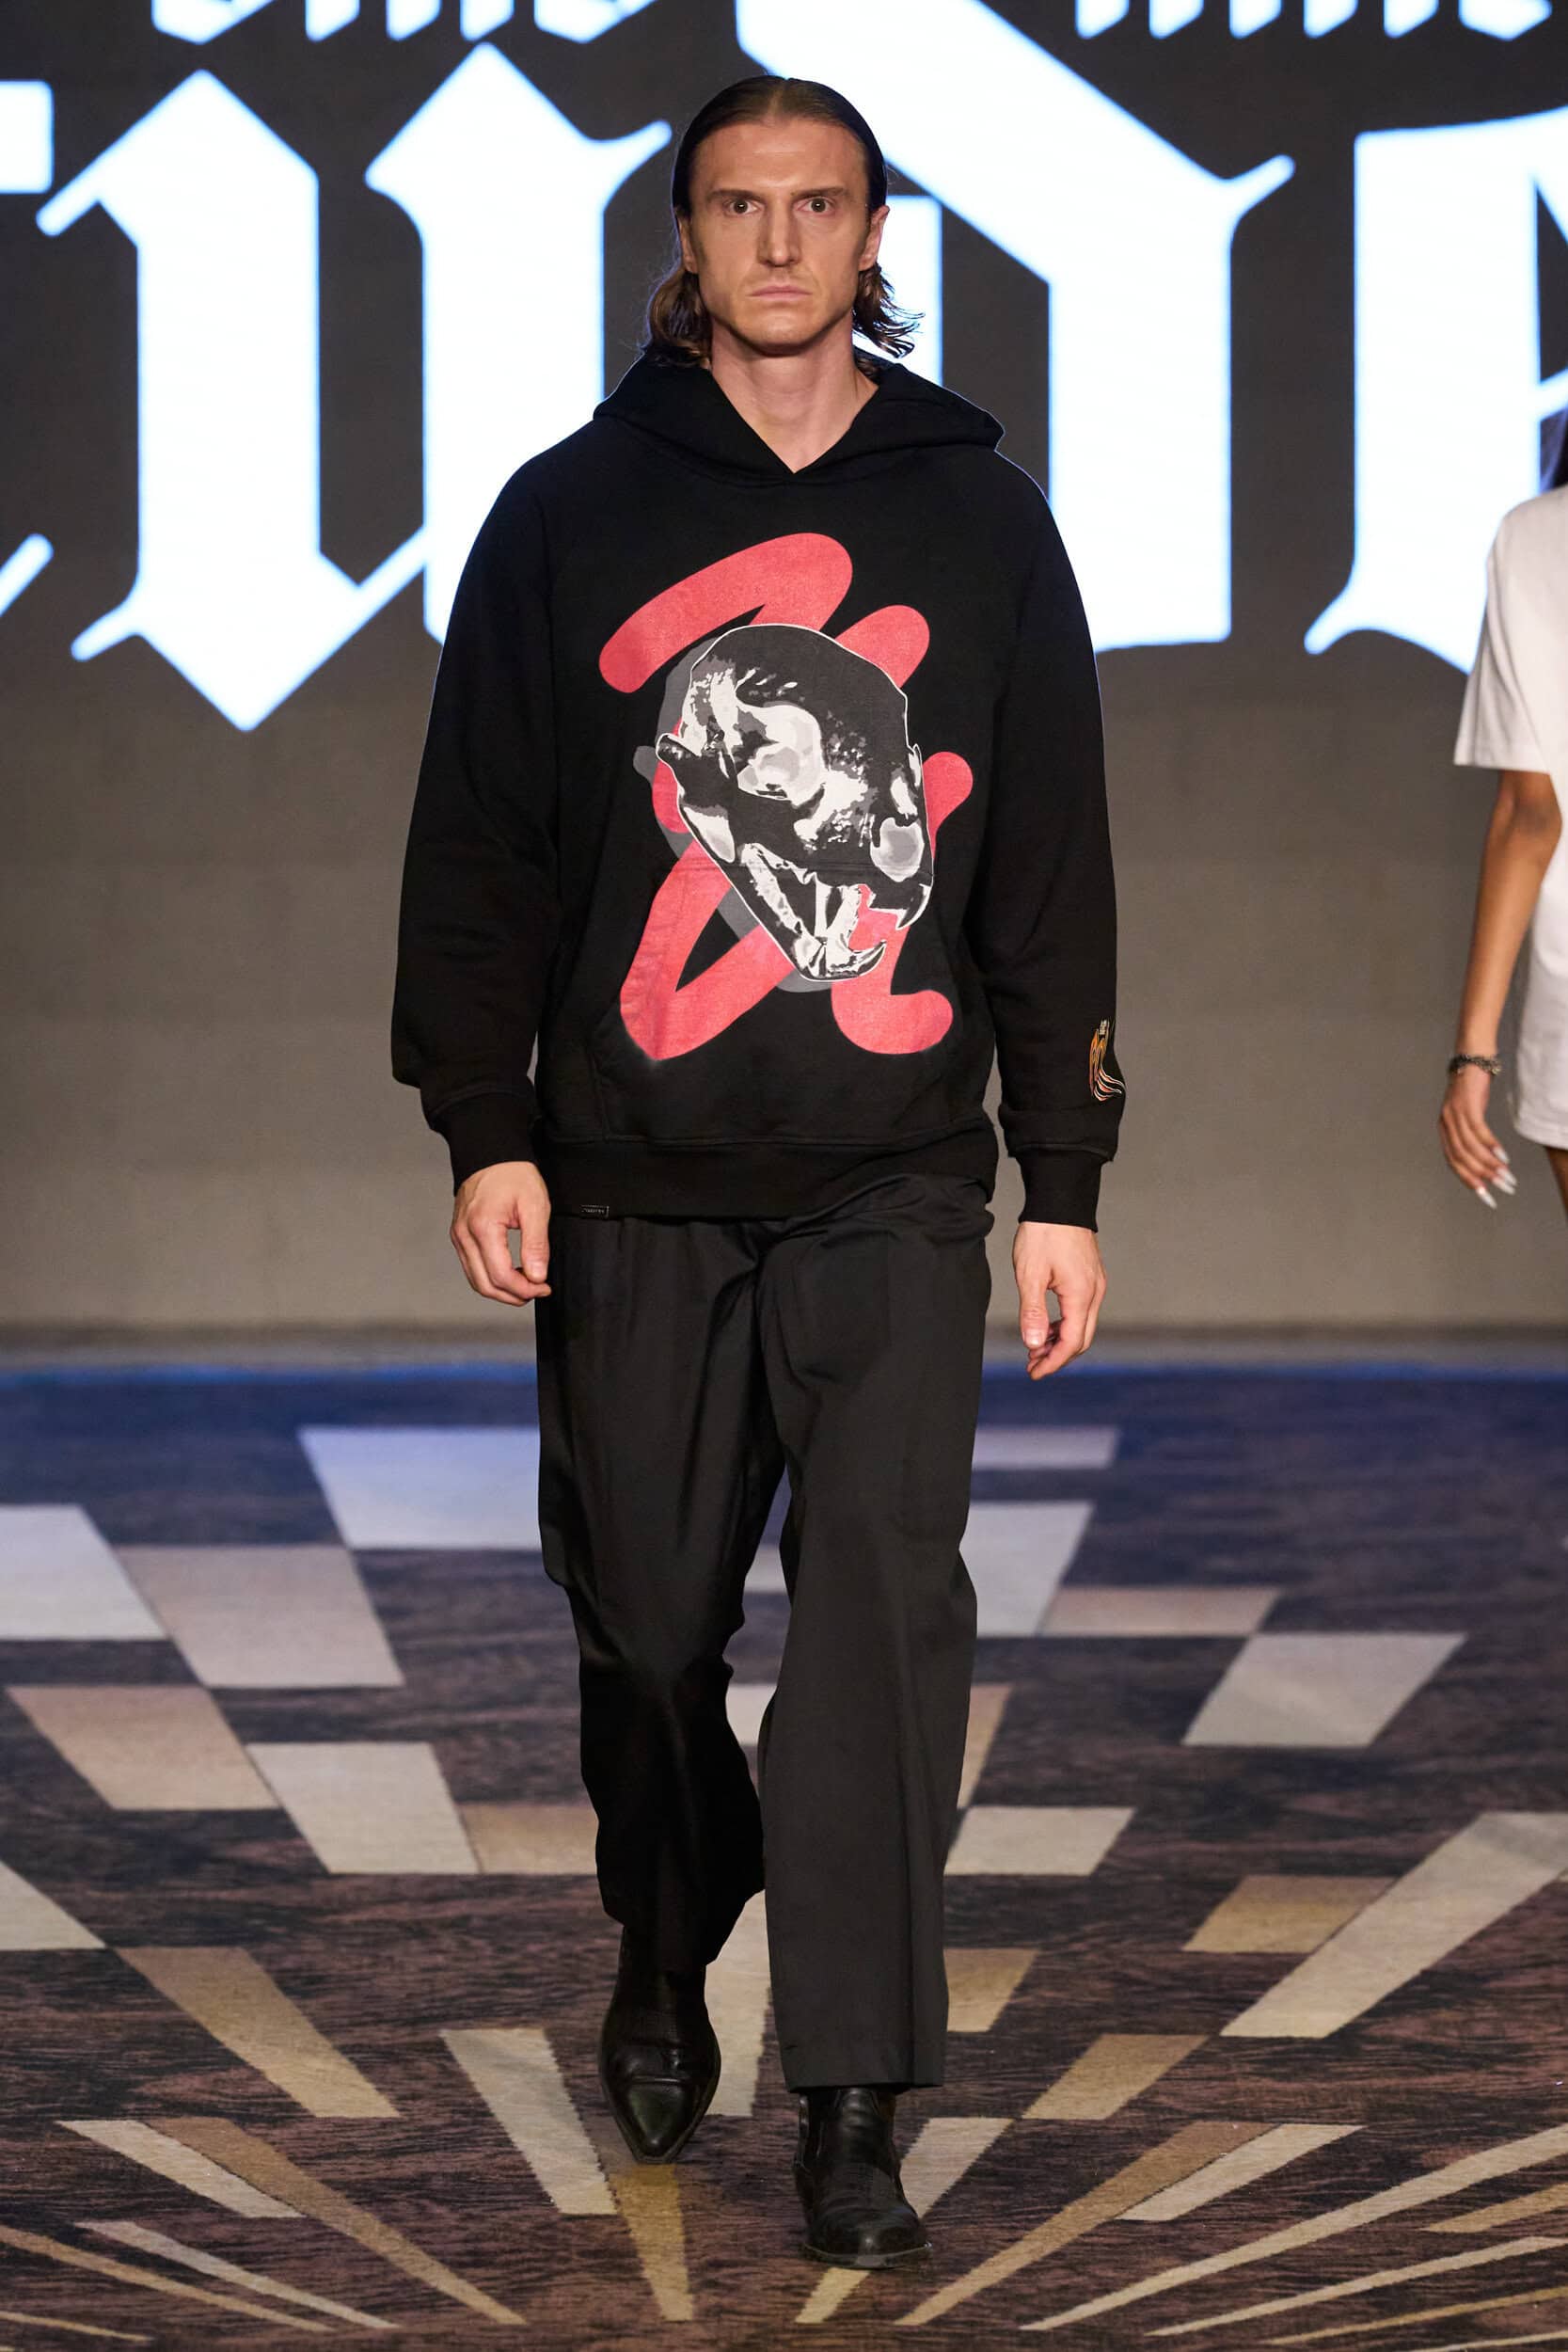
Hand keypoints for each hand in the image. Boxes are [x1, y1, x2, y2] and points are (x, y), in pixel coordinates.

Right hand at [450, 1161, 552, 1303]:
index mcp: (483, 1227)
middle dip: (512, 1296)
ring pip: (476, 1280)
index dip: (524, 1289)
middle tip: (536, 1291)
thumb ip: (536, 1244)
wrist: (491, 1155)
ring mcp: (458, 1237)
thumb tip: (537, 1276)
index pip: (500, 1275)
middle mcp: (464, 1235)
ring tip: (525, 1285)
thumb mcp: (535, 1206)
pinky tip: (510, 1273)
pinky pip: (472, 1267)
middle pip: (484, 1285)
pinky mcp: (459, 1237)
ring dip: (501, 1290)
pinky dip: (490, 1277)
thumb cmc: (513, 1175)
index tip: (543, 1287)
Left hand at [1014, 1221, 1105, 1379]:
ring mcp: (1096, 1284)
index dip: (1053, 1362)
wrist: (1060, 1200)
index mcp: (1082, 1295)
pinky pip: (1082, 1310)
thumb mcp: (1030, 1275)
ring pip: (1083, 1325)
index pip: (1072, 1343)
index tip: (1033, 1373)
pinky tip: (1048, 1326)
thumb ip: (1033, 1313)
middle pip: (1082, 1339)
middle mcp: (1095, 1293)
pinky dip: (1065, 1324)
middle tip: (1032, 1364)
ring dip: (1061, 1340)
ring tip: (1035, 1347)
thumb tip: (1034, 1345)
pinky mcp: (1091, 1277)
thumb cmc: (1043, 1233)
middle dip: (1057, 1356)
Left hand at [1438, 1065, 1515, 1207]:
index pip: (1453, 1163)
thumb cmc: (1471, 1088)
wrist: (1470, 1058)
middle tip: (1503, 1188)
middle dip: (1482, 1177)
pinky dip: (1491, 1145)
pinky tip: (1503, 1156)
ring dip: (1490, 1165)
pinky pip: (1478, 1131)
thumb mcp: (1468, 1114)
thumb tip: (1484, 1157)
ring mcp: (1454, 1115)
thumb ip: (1470, 1134)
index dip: (1469, 1181)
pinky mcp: (1466, 1105)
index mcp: (1443, 1130)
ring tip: (1507, 1176)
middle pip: (1461, 1159)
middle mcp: (1445, 1124)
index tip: (1486, 1196)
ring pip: (1470, 1148)